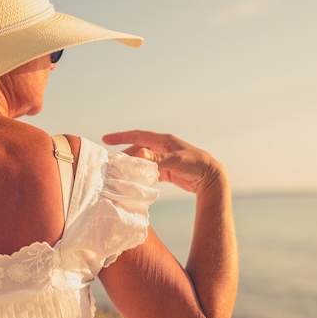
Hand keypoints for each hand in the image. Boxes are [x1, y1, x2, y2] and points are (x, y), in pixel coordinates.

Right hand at [103, 130, 225, 194]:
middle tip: (109, 162)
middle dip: (124, 154)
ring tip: (119, 172)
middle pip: (138, 149)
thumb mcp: (175, 161)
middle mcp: (162, 148)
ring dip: (132, 165)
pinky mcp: (168, 170)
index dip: (121, 137)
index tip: (105, 139)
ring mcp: (165, 159)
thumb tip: (138, 153)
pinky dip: (142, 174)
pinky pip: (150, 170)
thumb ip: (157, 158)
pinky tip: (136, 181)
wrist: (211, 177)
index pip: (137, 136)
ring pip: (143, 160)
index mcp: (163, 141)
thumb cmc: (195, 165)